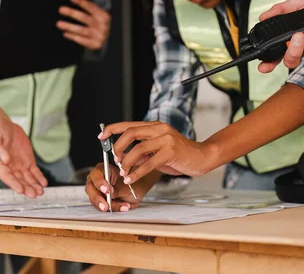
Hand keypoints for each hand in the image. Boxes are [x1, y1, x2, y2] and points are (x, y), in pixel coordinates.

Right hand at [0, 118, 47, 197]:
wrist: (4, 125)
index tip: (20, 190)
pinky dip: (39, 177)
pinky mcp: (28, 161)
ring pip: (27, 178)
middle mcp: (10, 167)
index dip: (13, 184)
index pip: (7, 176)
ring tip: (40, 192)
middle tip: (33, 194)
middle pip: (18, 180)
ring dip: (34, 185)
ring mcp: (19, 165)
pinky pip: (34, 172)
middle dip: (26, 188)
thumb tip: (5, 159)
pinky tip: (44, 183)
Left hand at [57, 0, 110, 49]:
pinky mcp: (95, 44)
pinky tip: (65, 33)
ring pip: (81, 30)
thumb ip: (88, 9)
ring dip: (69, 26)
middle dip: (72, 13)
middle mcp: (103, 26)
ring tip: (59, 24)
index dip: (81, 2)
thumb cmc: (97, 24)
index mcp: (104, 16)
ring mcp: (99, 36)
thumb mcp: (97, 15)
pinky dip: (72, 36)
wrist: (106, 38)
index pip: (92, 7)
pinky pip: (81, 40)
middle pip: (84, 18)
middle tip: (61, 10)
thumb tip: (72, 0)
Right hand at [85, 163, 157, 211]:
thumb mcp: (127, 183)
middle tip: (106, 205)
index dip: (100, 183)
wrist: (136, 189)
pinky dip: (113, 208)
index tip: (107, 190)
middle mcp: (96, 180)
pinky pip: (102, 207)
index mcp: (102, 169)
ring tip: (122, 207)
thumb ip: (118, 188)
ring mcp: (96, 191)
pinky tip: (123, 207)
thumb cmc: (130, 182)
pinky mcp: (99, 201)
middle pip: (90, 189)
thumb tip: (110, 194)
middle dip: (98, 198)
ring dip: (109, 205)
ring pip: (95, 200)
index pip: (96, 175)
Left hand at [98, 121, 216, 184]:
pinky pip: (148, 163)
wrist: (202, 157)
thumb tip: (125, 160)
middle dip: (118, 147)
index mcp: (155, 126)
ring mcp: (165, 139)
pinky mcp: (170, 151)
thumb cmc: (180, 155)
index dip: (112, 129)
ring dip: (126, 162)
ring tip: (123, 173)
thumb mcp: (159, 151)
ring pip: (137, 149)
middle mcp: (159, 128)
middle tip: (115, 160)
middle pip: (130, 134)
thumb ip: (143, 153)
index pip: (129, 124)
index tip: (101, 137)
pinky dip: (137, 172)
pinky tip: (131, 178)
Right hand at [257, 0, 303, 72]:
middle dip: (293, 50)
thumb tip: (263, 17)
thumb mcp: (298, 2)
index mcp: (290, 39)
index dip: (268, 63)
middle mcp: (302, 48)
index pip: (276, 55)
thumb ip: (281, 10)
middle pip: (291, 61)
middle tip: (297, 35)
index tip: (263, 67)